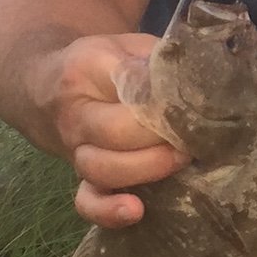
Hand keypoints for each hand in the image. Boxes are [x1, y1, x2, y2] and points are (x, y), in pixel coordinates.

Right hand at [41, 32, 182, 226]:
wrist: (48, 86)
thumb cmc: (106, 65)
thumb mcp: (130, 45)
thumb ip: (162, 61)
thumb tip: (207, 85)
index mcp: (88, 67)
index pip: (127, 84)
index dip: (162, 99)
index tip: (191, 104)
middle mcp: (75, 112)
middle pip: (115, 131)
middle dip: (159, 138)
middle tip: (191, 136)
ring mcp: (74, 148)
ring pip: (101, 168)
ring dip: (146, 169)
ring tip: (179, 160)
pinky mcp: (78, 177)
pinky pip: (86, 201)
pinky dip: (108, 211)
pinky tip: (136, 210)